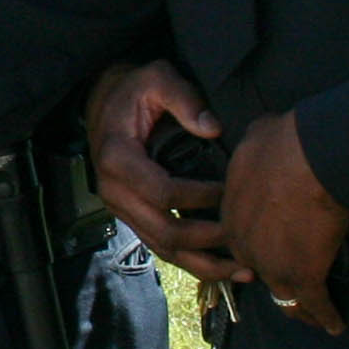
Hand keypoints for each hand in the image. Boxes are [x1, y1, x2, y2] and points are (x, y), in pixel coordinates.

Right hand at [85, 59, 243, 284]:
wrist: (103, 101)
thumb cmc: (134, 89)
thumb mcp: (157, 78)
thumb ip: (185, 99)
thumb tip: (214, 129)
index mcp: (118, 158)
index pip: (162, 192)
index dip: (200, 197)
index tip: (232, 189)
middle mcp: (114, 190)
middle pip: (163, 231)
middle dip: (207, 241)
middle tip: (246, 239)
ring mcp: (121, 208)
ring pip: (163, 248)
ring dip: (204, 264)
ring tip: (244, 270)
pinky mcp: (131, 216)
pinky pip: (160, 246)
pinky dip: (192, 261)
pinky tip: (223, 269)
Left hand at [221, 110, 348, 333]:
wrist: (309, 157)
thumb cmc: (284, 141)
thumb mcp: (253, 139)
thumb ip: (252, 153)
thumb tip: (259, 143)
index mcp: (230, 214)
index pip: (240, 240)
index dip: (257, 247)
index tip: (272, 251)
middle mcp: (244, 245)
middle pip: (258, 271)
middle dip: (275, 280)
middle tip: (294, 287)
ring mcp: (272, 264)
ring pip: (284, 296)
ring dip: (301, 307)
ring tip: (315, 316)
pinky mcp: (304, 275)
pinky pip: (316, 303)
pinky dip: (327, 316)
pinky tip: (335, 325)